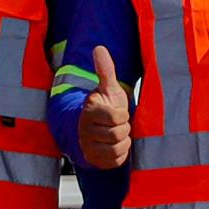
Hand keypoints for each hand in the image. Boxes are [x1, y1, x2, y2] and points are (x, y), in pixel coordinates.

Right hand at [73, 46, 131, 168]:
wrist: (93, 130)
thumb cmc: (104, 108)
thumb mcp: (108, 89)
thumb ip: (106, 70)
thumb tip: (99, 48)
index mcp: (89, 111)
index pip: (116, 117)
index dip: (122, 115)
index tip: (117, 113)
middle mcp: (85, 130)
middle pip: (118, 133)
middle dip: (123, 129)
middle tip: (117, 125)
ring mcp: (88, 146)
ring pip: (118, 148)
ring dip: (122, 141)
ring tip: (116, 135)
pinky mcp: (94, 160)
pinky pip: (116, 160)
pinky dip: (120, 154)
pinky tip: (114, 146)